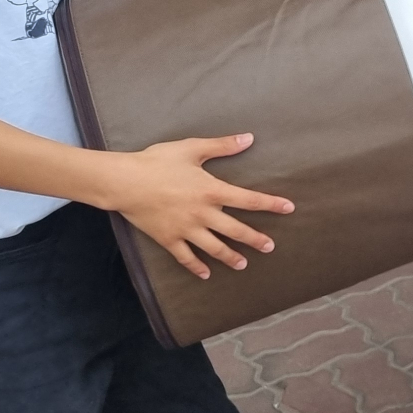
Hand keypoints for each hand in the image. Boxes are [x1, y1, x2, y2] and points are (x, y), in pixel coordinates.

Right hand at [103, 134, 294, 280]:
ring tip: (243, 264)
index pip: (249, 200)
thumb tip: (249, 138)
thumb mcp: (191, 149)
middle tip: (270, 247)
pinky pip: (186, 257)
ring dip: (230, 257)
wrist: (123, 182)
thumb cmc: (157, 161)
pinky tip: (206, 274)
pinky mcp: (168, 239)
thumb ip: (222, 146)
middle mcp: (203, 214)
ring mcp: (186, 229)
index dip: (270, 204)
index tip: (289, 208)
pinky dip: (196, 267)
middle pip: (236, 231)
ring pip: (214, 248)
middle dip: (255, 239)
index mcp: (212, 190)